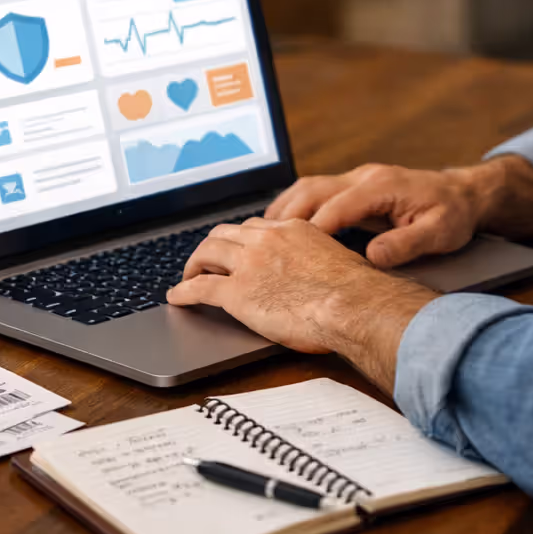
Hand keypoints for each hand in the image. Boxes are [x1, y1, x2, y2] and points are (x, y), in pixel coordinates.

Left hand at [166, 218, 435, 389]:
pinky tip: (177, 298)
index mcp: (291, 230)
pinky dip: (183, 292)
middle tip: (206, 261)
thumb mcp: (336, 261)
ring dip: (194, 265)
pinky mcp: (237, 293)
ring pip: (207, 253)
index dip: (239, 239)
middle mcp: (266, 239)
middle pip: (225, 234)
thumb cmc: (355, 293)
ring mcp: (249, 264)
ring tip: (188, 277)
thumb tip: (318, 276)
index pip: (254, 227)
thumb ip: (317, 260)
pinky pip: (199, 289)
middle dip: (211, 247)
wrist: (353, 306)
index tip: (235, 248)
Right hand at [265, 159, 532, 267]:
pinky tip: (281, 229)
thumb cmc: (452, 215)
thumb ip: (406, 244)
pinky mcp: (353, 186)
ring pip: (307, 187)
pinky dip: (294, 208)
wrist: (463, 194)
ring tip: (260, 237)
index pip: (337, 206)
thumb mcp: (439, 233)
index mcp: (381, 186)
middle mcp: (364, 177)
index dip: (313, 229)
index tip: (292, 253)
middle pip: (312, 190)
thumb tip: (373, 256)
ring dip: (283, 210)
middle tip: (264, 246)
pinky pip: (315, 192)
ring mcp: (356, 178)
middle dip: (285, 217)